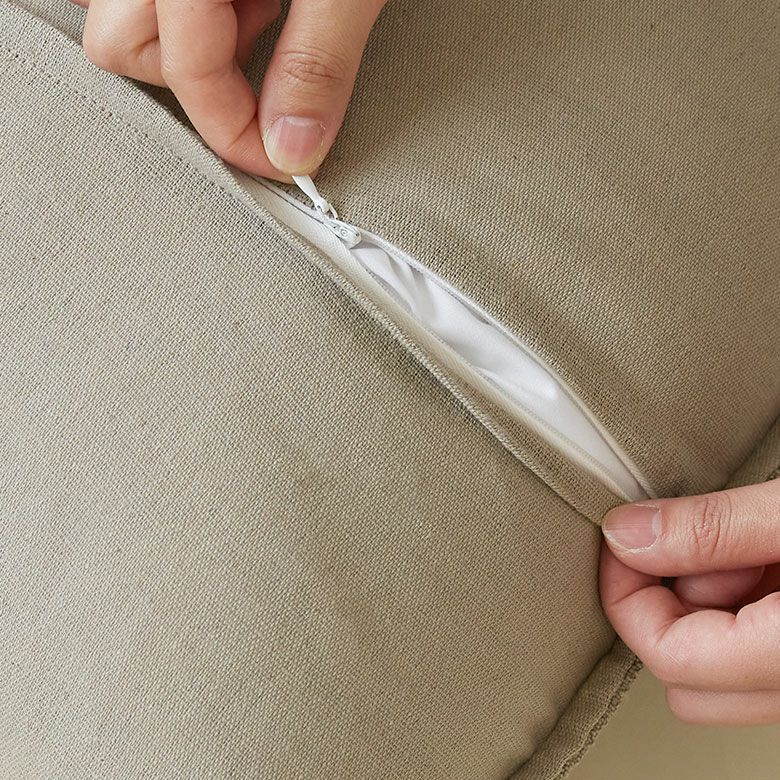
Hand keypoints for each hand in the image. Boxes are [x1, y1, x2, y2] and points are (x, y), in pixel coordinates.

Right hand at [71, 0, 386, 178]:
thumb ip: (316, 59)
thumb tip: (294, 145)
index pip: (182, 71)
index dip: (234, 129)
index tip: (281, 157)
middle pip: (123, 44)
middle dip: (200, 74)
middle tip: (267, 44)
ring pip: (122, 12)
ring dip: (191, 36)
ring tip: (260, 1)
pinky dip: (187, 5)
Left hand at [600, 478, 779, 724]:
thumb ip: (713, 529)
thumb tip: (627, 534)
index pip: (668, 654)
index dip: (627, 591)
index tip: (618, 539)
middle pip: (686, 675)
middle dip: (671, 602)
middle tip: (698, 540)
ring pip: (721, 669)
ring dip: (715, 602)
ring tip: (758, 542)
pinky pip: (754, 653)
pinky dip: (747, 609)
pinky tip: (772, 559)